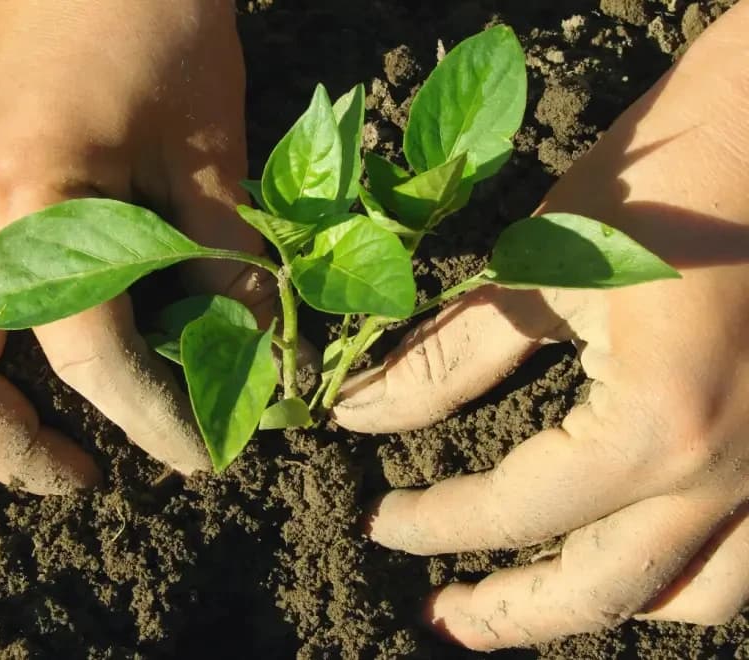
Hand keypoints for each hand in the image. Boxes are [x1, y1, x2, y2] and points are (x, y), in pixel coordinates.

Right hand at [0, 0, 271, 493]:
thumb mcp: (212, 162)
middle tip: (79, 479)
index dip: (152, 421)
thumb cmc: (162, 36)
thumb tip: (246, 364)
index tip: (200, 456)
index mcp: (29, 197)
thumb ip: (224, 272)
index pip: (89, 356)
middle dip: (9, 451)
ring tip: (25, 441)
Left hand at [333, 1, 748, 648]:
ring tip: (532, 597)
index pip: (515, 509)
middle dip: (510, 613)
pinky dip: (680, 576)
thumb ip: (445, 359)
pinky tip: (634, 554)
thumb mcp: (538, 272)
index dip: (434, 523)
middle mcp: (733, 473)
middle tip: (442, 616)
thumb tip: (360, 416)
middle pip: (602, 590)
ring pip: (693, 596)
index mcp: (657, 426)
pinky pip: (747, 555)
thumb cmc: (659, 178)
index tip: (382, 523)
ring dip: (602, 607)